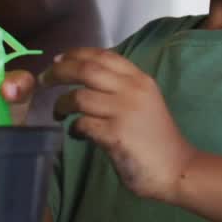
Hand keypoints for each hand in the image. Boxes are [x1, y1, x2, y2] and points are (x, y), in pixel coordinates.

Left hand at [40, 48, 193, 202]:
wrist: (178, 168)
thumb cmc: (157, 137)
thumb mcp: (144, 101)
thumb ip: (121, 88)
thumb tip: (85, 77)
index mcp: (139, 80)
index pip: (103, 55)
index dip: (76, 54)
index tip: (57, 58)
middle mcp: (132, 90)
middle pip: (86, 70)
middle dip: (59, 71)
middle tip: (44, 80)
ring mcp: (124, 112)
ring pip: (79, 97)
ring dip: (61, 104)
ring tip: (58, 112)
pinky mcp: (115, 135)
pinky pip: (82, 124)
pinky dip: (73, 127)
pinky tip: (76, 133)